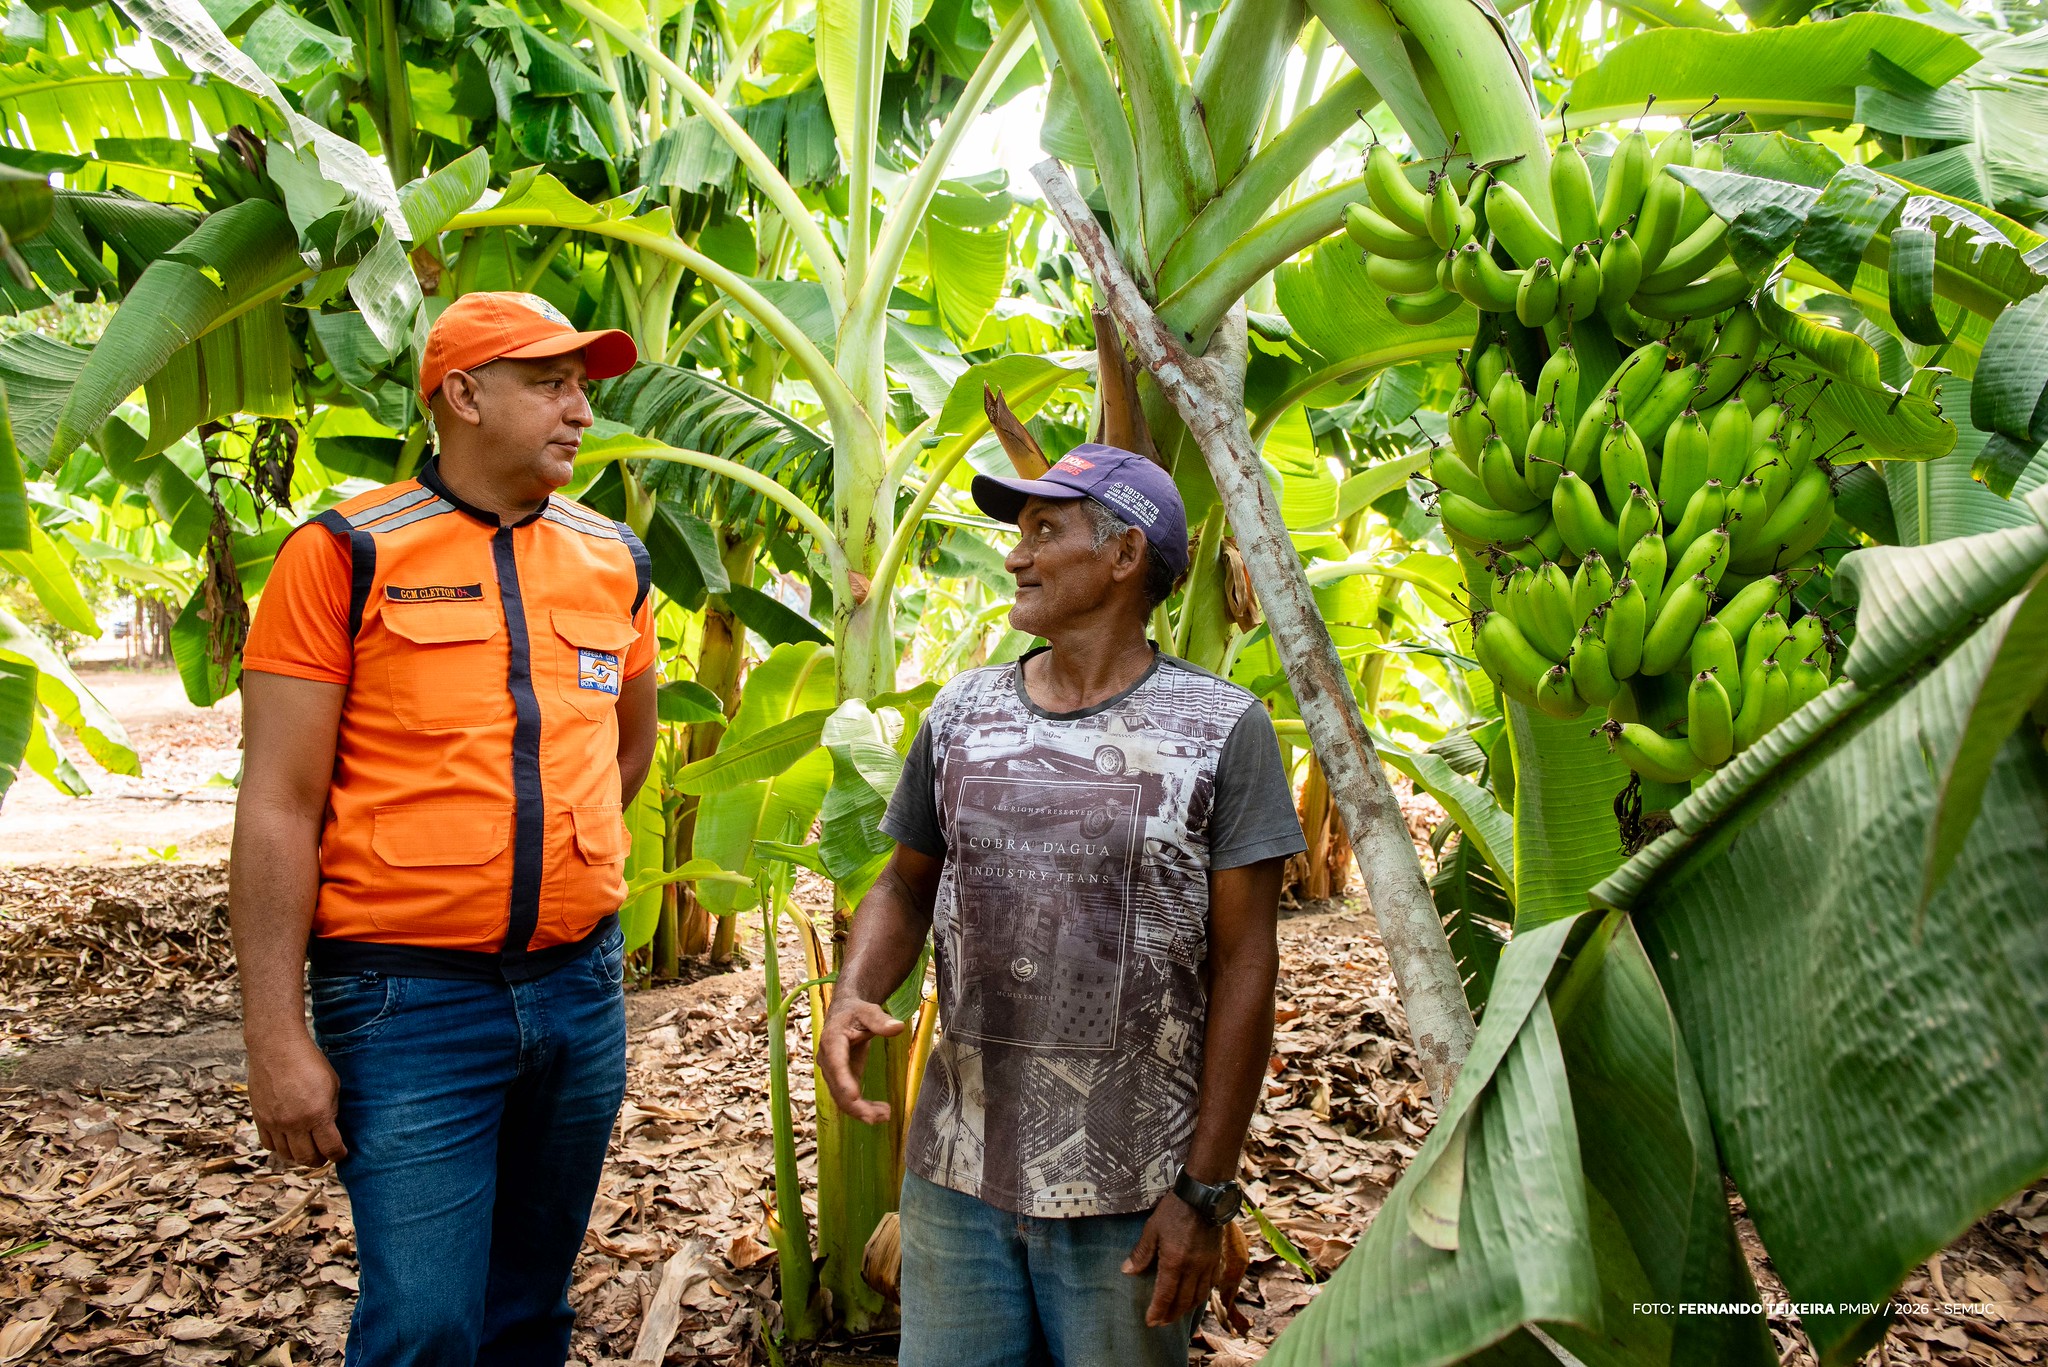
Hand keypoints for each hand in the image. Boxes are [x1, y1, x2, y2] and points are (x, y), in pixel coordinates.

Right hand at [247, 1030, 347, 1168]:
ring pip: (286, 1155)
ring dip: (298, 1156)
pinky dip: (280, 1148)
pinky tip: (288, 1141)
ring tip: (307, 1150)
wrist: (277, 1047)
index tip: (342, 1154)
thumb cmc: (309, 1062)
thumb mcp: (332, 1084)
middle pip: (307, 1157)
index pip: (330, 1148)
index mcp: (317, 1114)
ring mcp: (274, 1123)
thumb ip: (331, 1110)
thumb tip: (331, 1129)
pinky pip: (269, 1144)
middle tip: (325, 1156)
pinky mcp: (259, 1118)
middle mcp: (294, 1123)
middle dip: (319, 1160)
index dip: (338, 1155)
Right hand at [819, 998, 905, 1124]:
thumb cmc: (856, 1012)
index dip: (844, 1082)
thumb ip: (880, 1020)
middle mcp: (827, 1060)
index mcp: (832, 1041)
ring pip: (841, 1098)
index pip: (836, 1064)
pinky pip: (847, 1098)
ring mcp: (832, 1072)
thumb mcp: (868, 1011)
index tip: (855, 1097)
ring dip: (860, 1111)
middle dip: (856, 1106)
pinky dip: (862, 1108)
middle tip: (878, 1117)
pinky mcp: (841, 1079)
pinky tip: (880, 1111)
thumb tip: (898, 1027)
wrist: (845, 1013)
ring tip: (885, 1116)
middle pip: (837, 1088)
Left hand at [1123, 1192, 1224, 1327]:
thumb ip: (1141, 1253)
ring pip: (1198, 1296)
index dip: (1157, 1312)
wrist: (1204, 1196)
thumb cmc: (1175, 1210)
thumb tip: (1127, 1271)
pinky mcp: (1217, 1259)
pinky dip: (1201, 1295)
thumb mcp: (1152, 1229)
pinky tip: (1195, 1296)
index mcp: (1174, 1262)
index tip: (1150, 1322)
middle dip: (1171, 1315)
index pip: (1165, 1296)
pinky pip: (1210, 1284)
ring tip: (1176, 1313)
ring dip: (1186, 1309)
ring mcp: (1207, 1265)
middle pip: (1183, 1301)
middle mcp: (1193, 1269)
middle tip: (1161, 1322)